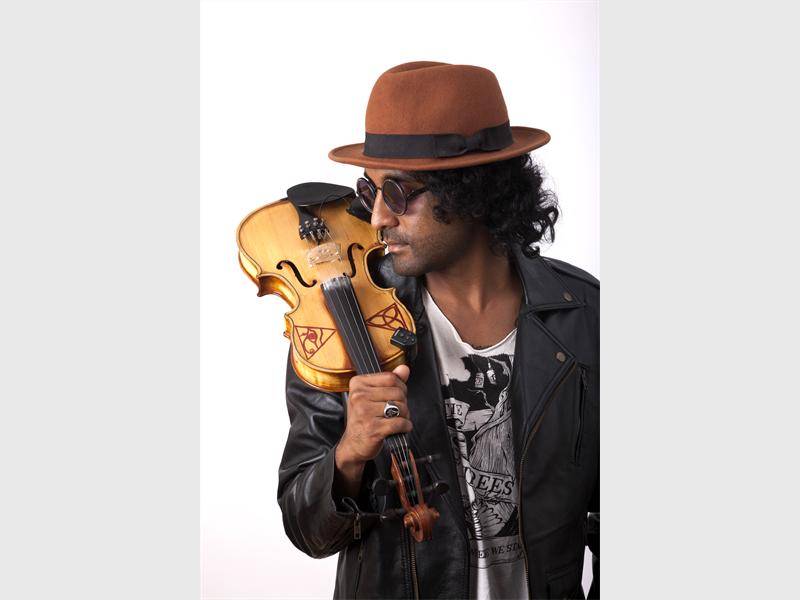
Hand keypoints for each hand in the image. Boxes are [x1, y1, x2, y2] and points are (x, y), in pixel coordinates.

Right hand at [334, 365, 411, 488]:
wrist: (353, 444)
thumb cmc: (364, 419)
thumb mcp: (373, 396)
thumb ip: (390, 381)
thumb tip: (404, 369)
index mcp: (358, 384)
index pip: (390, 378)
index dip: (400, 387)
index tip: (397, 396)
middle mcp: (359, 396)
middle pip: (397, 392)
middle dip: (403, 403)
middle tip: (398, 411)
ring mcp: (365, 412)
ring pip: (400, 407)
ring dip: (405, 415)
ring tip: (398, 419)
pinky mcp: (373, 428)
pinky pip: (399, 423)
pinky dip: (405, 426)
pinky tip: (401, 428)